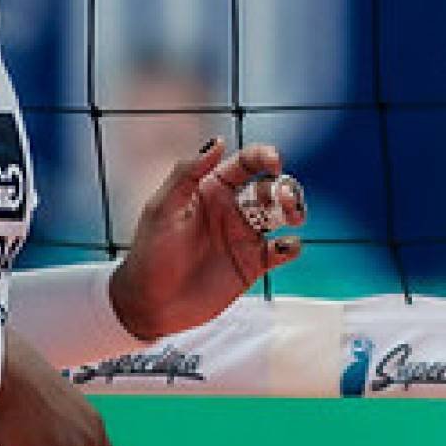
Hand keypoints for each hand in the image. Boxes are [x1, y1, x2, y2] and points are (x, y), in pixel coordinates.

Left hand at [106, 138, 304, 339]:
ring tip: (294, 217)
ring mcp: (245, 236)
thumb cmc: (150, 254)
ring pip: (282, 213)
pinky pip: (284, 249)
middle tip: (284, 201)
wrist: (152, 304)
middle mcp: (232, 208)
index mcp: (212, 189)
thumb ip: (188, 173)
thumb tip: (218, 141)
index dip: (264, 156)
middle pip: (271, 186)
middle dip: (285, 187)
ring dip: (295, 209)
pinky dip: (292, 245)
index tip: (274, 163)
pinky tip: (284, 247)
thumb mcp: (163, 209)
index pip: (245, 163)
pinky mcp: (254, 263)